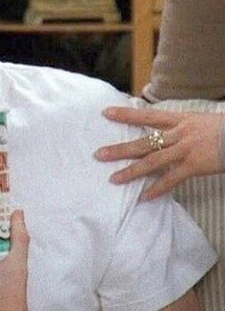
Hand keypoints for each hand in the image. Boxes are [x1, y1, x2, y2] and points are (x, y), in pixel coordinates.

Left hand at [96, 106, 224, 200]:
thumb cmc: (224, 128)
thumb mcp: (200, 120)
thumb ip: (182, 126)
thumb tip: (166, 131)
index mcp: (180, 119)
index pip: (148, 115)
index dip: (126, 114)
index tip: (105, 112)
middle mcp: (179, 133)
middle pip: (144, 141)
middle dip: (120, 148)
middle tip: (99, 154)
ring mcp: (186, 150)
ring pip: (152, 161)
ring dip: (132, 171)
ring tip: (113, 179)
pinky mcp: (194, 165)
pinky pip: (172, 179)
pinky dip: (157, 189)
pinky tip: (143, 197)